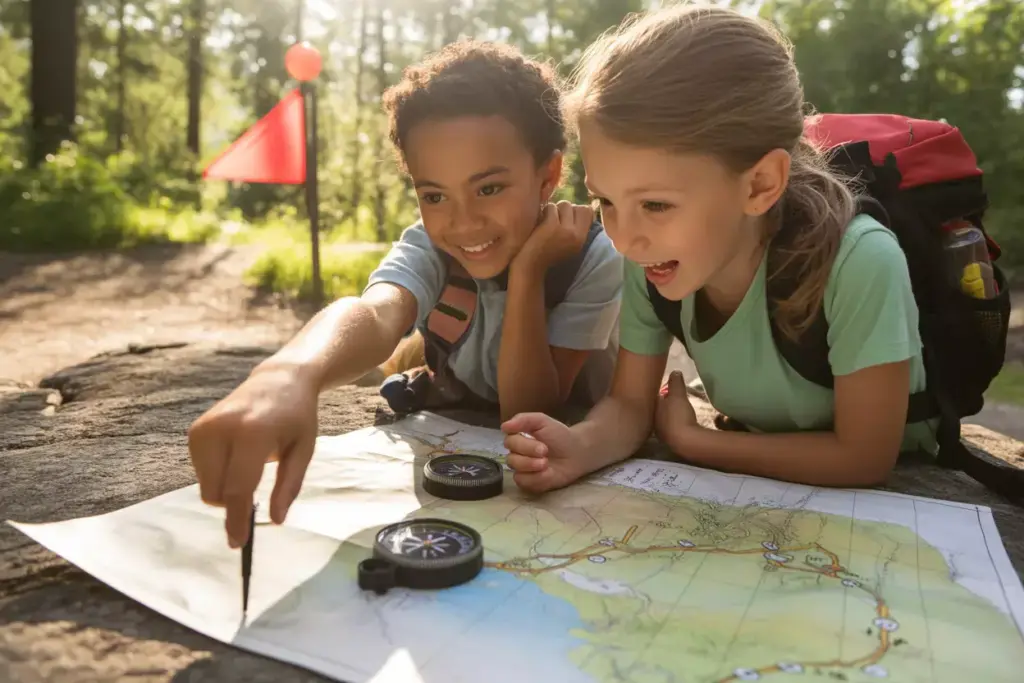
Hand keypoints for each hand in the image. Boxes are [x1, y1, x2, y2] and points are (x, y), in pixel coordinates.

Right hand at [187, 363, 319, 546]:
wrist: (279, 379)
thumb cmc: (297, 417)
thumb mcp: (303, 450)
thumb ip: (289, 486)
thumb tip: (275, 520)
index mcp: (252, 433)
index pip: (238, 487)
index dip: (237, 519)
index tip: (238, 543)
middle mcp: (221, 429)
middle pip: (215, 492)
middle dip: (234, 505)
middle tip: (259, 496)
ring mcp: (203, 429)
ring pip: (206, 485)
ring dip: (226, 487)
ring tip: (251, 462)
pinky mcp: (194, 431)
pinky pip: (201, 472)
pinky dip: (219, 474)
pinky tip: (238, 453)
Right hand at [501, 412, 586, 492]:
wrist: (576, 453)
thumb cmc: (559, 435)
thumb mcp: (543, 421)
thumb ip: (524, 420)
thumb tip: (504, 426)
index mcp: (517, 438)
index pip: (509, 442)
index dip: (524, 445)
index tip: (543, 446)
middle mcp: (517, 454)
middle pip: (511, 459)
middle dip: (529, 458)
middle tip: (546, 454)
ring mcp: (522, 470)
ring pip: (516, 472)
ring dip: (532, 468)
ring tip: (547, 464)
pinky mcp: (530, 482)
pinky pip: (524, 483)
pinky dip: (536, 479)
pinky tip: (547, 473)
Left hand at [512, 200, 594, 275]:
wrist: (531, 265)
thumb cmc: (547, 255)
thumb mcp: (568, 246)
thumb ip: (575, 229)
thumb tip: (575, 207)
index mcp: (582, 239)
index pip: (588, 211)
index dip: (576, 210)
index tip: (566, 217)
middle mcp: (576, 234)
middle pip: (576, 206)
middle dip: (565, 209)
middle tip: (555, 219)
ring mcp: (565, 230)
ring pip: (564, 204)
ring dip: (554, 209)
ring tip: (546, 221)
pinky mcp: (551, 226)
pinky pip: (551, 207)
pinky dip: (544, 211)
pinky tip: (539, 222)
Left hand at [655, 371, 698, 449]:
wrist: (686, 441)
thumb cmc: (678, 415)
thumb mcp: (678, 395)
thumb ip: (675, 383)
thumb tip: (675, 371)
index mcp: (652, 408)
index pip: (655, 397)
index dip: (662, 392)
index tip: (668, 388)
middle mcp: (653, 421)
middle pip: (659, 409)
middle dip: (665, 404)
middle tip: (674, 399)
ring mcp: (661, 433)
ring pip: (664, 420)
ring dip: (670, 415)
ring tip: (679, 410)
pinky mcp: (670, 441)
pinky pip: (671, 429)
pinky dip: (675, 425)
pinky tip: (682, 424)